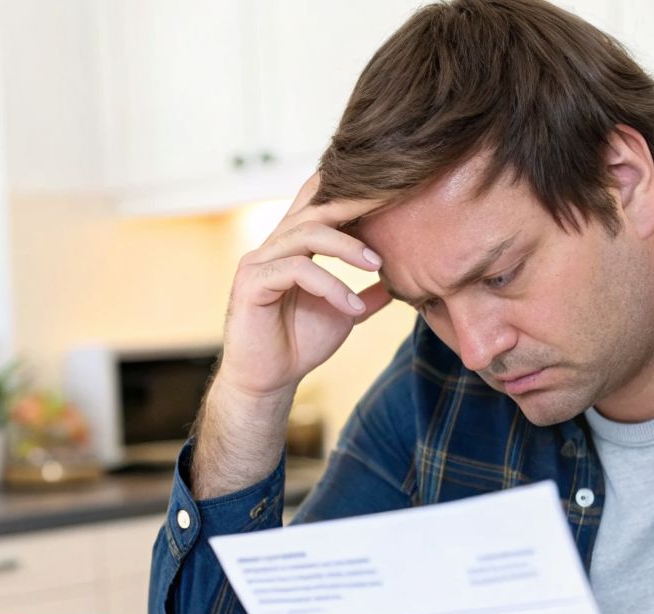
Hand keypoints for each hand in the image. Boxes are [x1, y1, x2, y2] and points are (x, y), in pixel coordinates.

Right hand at [216, 173, 392, 401]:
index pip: (320, 201)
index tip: (394, 191)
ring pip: (306, 233)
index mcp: (293, 244)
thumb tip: (401, 282)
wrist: (269, 381)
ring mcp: (259, 261)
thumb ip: (369, 293)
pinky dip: (330, 286)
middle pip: (315, 206)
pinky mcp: (251, 283)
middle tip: (393, 202)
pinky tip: (353, 307)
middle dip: (355, 203)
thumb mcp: (345, 313)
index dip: (352, 191)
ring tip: (378, 266)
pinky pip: (296, 270)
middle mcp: (274, 245)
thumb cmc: (300, 343)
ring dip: (347, 247)